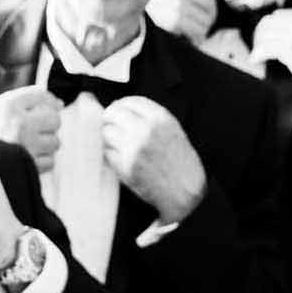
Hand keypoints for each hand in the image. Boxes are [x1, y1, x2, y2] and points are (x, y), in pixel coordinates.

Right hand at [0, 86, 63, 173]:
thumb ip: (20, 103)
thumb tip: (58, 103)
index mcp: (7, 106)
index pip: (41, 95)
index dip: (50, 101)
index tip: (54, 106)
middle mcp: (19, 123)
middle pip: (54, 119)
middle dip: (49, 125)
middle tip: (38, 130)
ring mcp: (26, 146)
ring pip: (54, 142)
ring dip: (45, 145)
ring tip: (28, 147)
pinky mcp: (30, 166)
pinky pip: (49, 161)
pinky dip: (42, 162)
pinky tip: (27, 160)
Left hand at [101, 96, 205, 224]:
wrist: (186, 191)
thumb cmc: (181, 163)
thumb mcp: (173, 131)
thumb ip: (151, 118)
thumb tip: (122, 109)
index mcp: (160, 119)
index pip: (130, 101)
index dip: (120, 105)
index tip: (116, 109)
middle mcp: (145, 130)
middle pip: (113, 113)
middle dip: (108, 118)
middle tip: (108, 124)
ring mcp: (133, 148)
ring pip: (106, 133)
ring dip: (107, 137)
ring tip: (114, 143)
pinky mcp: (125, 166)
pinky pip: (106, 153)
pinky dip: (109, 154)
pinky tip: (118, 157)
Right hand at [148, 0, 218, 43]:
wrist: (126, 6)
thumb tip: (204, 2)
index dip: (212, 11)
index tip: (209, 17)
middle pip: (209, 13)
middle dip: (207, 23)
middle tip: (202, 28)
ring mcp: (177, 8)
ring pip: (204, 24)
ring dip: (201, 32)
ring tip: (195, 35)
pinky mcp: (173, 22)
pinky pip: (195, 33)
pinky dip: (195, 38)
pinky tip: (189, 39)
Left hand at [251, 7, 291, 90]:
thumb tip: (273, 32)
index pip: (276, 15)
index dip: (266, 27)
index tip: (262, 38)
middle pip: (268, 23)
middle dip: (259, 36)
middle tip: (256, 47)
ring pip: (265, 36)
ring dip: (257, 46)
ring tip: (255, 55)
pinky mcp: (291, 48)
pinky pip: (266, 49)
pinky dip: (257, 54)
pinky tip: (255, 60)